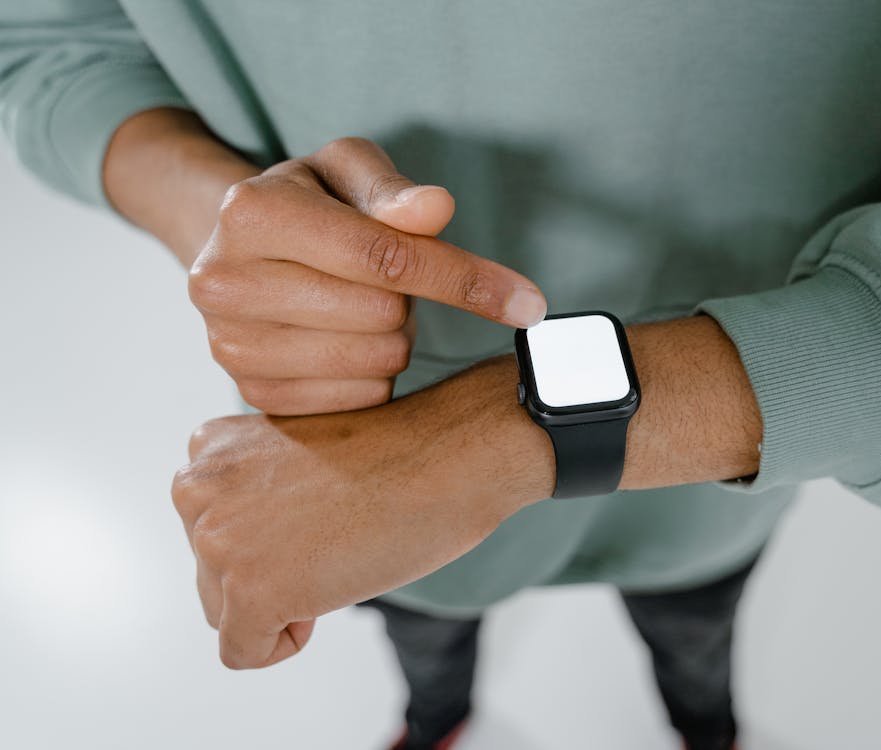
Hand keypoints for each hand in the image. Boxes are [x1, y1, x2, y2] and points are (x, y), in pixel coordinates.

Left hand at [172, 357, 552, 668]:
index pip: (210, 525)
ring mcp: (218, 541)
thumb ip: (252, 486)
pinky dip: (287, 641)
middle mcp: (198, 488)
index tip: (320, 512)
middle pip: (211, 573)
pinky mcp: (249, 591)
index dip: (271, 534)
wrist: (446, 457)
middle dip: (270, 571)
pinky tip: (332, 590)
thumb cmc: (394, 451)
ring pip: (223, 614)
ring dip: (280, 602)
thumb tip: (249, 542)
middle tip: (333, 536)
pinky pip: (244, 651)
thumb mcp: (295, 450)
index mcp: (209, 446)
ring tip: (336, 554)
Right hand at [187, 137, 546, 414]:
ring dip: (396, 336)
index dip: (463, 278)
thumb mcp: (349, 170)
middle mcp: (223, 281)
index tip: (527, 302)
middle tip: (388, 281)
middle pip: (383, 312)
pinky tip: (350, 342)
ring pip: (376, 360)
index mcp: (251, 212)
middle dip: (410, 299)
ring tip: (364, 306)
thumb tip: (435, 209)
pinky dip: (376, 373)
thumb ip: (394, 189)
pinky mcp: (251, 393)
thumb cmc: (313, 203)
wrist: (245, 250)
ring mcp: (231, 345)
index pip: (382, 255)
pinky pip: (359, 399)